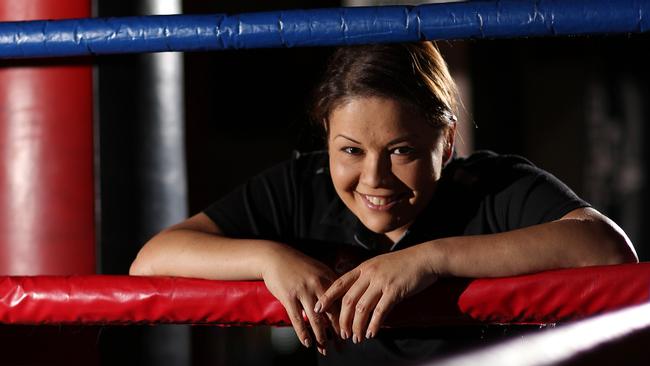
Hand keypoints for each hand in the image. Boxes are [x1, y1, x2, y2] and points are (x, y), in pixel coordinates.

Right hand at [261, 242, 339, 353]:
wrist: (275, 256)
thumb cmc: (298, 265)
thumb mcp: (319, 269)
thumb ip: (331, 284)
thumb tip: (343, 301)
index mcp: (328, 277)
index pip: (342, 302)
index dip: (348, 318)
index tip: (351, 331)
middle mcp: (318, 284)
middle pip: (332, 313)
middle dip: (338, 332)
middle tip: (342, 345)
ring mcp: (303, 290)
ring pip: (316, 319)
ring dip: (321, 337)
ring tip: (324, 349)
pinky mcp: (288, 296)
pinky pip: (297, 319)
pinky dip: (303, 333)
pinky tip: (307, 343)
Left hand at [314, 245, 438, 342]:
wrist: (425, 258)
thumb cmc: (404, 263)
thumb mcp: (380, 265)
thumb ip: (367, 276)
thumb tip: (356, 294)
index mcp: (363, 267)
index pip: (339, 283)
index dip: (327, 297)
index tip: (318, 308)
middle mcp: (369, 274)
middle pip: (348, 300)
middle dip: (342, 320)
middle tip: (342, 333)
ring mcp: (381, 282)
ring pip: (361, 308)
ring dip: (356, 326)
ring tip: (356, 337)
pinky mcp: (394, 290)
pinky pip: (379, 311)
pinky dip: (373, 325)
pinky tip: (371, 333)